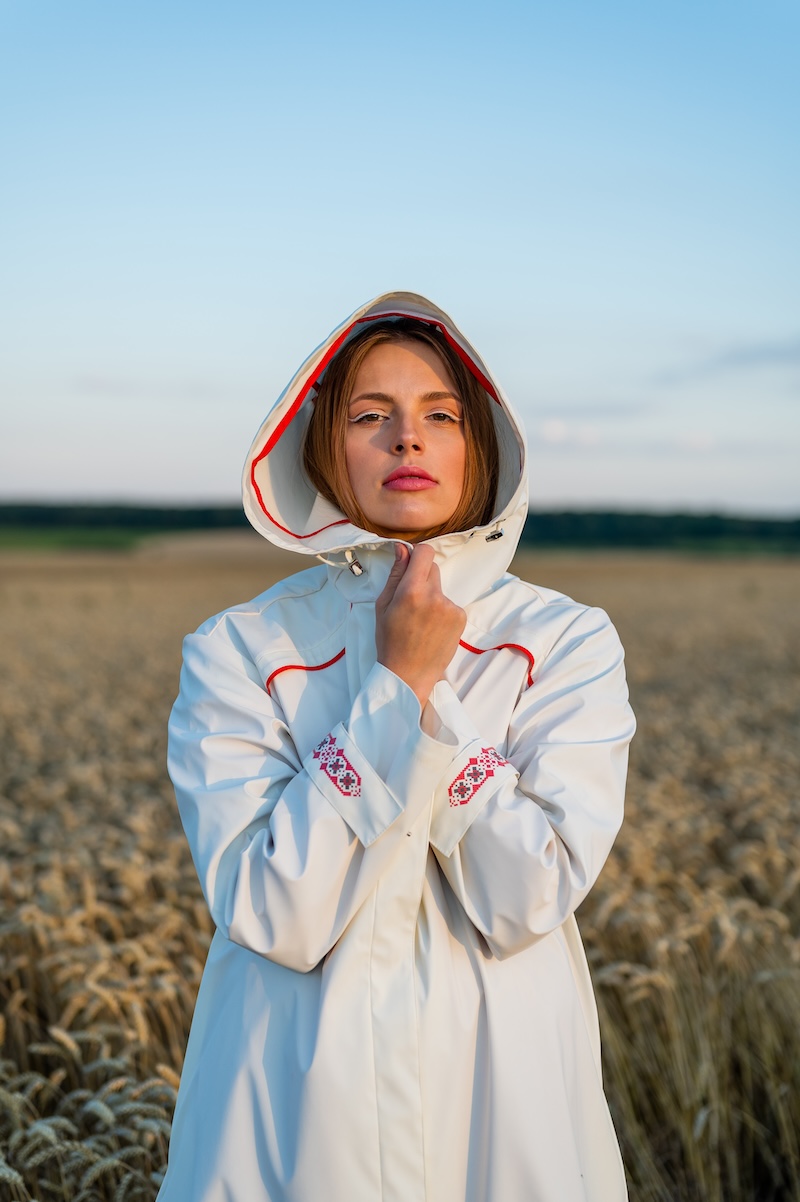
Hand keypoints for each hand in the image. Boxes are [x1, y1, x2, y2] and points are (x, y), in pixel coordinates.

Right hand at [375, 543, 465, 709]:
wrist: (409, 674)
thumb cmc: (390, 641)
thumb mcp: (383, 605)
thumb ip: (395, 574)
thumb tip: (402, 549)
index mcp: (411, 591)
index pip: (425, 552)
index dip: (417, 554)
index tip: (411, 564)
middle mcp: (434, 596)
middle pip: (432, 569)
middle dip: (421, 578)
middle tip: (411, 601)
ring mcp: (450, 608)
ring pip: (440, 588)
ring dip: (432, 596)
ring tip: (420, 620)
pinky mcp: (460, 618)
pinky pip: (450, 603)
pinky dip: (442, 611)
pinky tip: (431, 628)